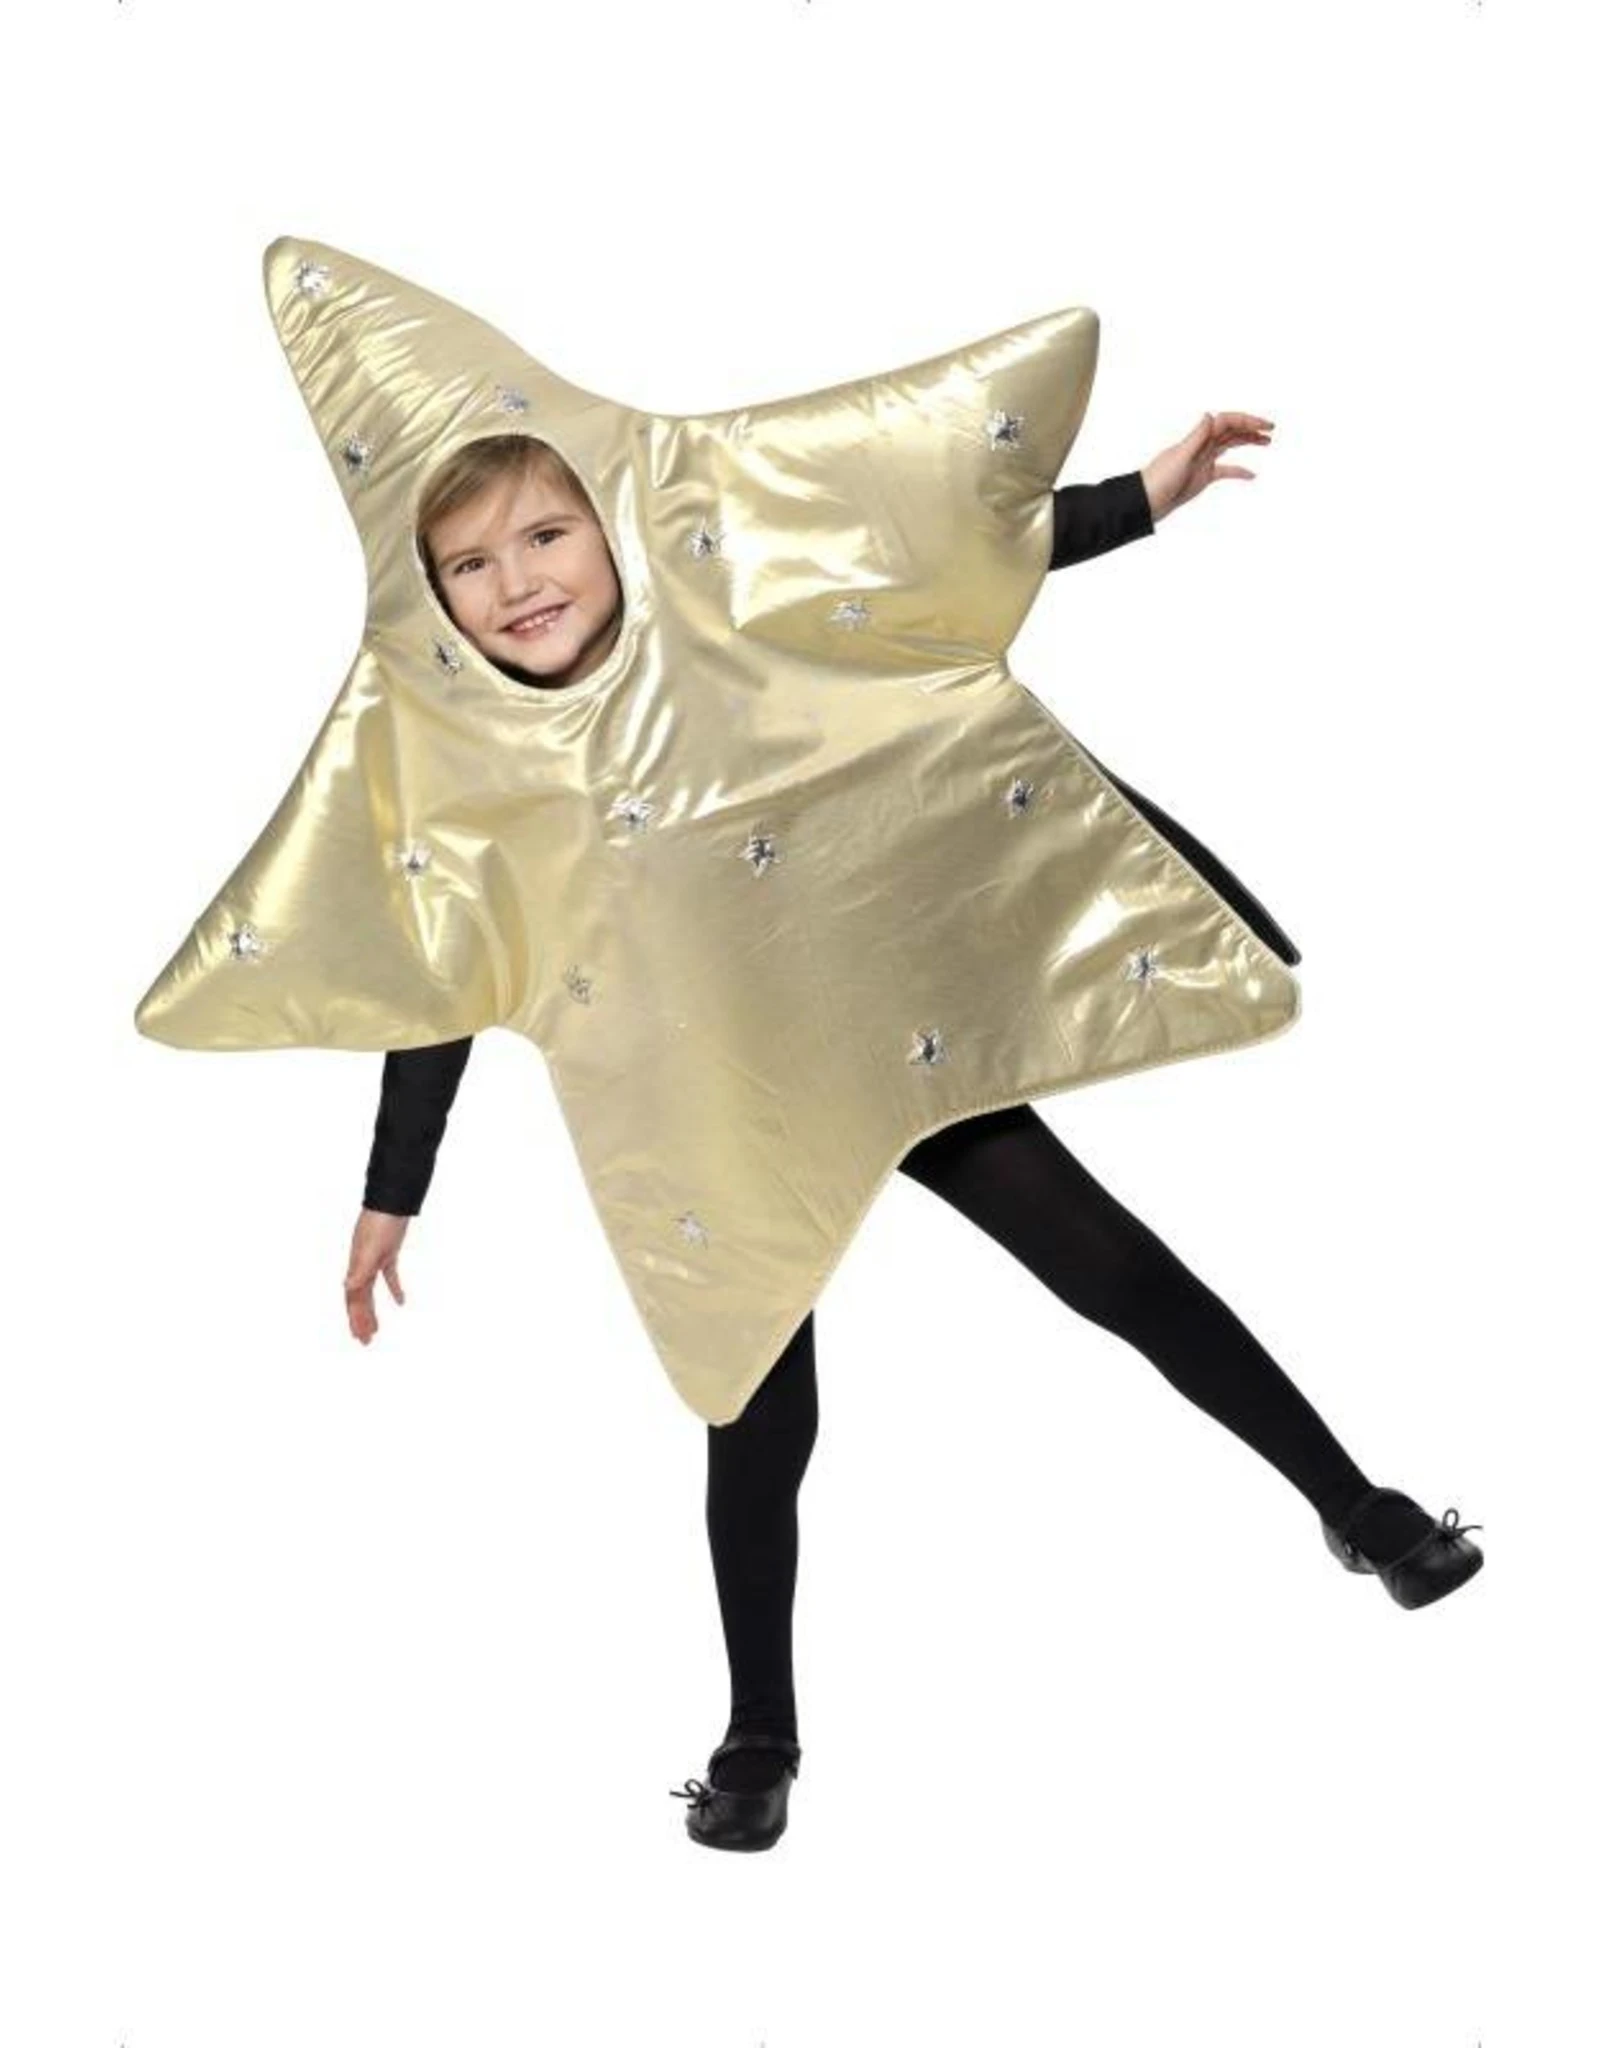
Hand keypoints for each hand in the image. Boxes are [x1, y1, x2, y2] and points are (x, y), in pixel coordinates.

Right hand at [345, 1207, 409, 1342]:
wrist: (391, 1200)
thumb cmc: (380, 1222)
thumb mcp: (370, 1248)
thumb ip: (359, 1269)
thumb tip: (346, 1286)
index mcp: (356, 1267)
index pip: (353, 1299)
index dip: (355, 1318)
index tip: (359, 1337)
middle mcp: (361, 1266)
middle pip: (359, 1299)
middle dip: (360, 1320)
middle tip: (365, 1341)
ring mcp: (374, 1259)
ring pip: (370, 1291)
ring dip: (372, 1309)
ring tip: (376, 1329)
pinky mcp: (387, 1252)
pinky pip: (388, 1276)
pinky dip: (394, 1289)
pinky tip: (402, 1302)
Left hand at [1140, 411, 1274, 522]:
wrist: (1146, 502)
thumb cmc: (1159, 479)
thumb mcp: (1180, 457)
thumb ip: (1196, 437)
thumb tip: (1209, 415)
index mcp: (1198, 438)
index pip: (1227, 422)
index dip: (1247, 420)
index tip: (1265, 426)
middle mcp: (1202, 445)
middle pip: (1231, 430)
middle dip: (1251, 427)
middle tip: (1271, 430)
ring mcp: (1203, 460)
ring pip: (1230, 445)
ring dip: (1247, 441)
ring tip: (1267, 442)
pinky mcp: (1202, 476)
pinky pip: (1224, 470)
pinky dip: (1238, 470)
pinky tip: (1252, 475)